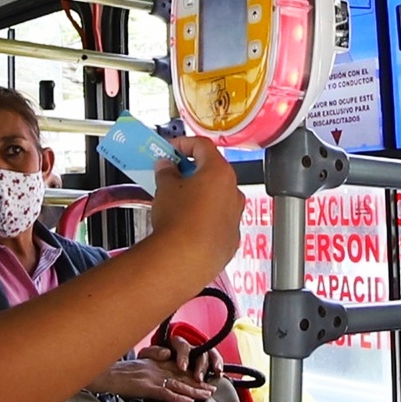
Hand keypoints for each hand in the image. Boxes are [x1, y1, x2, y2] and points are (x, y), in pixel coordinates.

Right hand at [86, 357, 215, 401]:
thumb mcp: (136, 361)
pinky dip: (176, 397)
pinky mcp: (145, 386)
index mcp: (153, 362)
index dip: (192, 373)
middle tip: (212, 389)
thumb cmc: (115, 370)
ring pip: (177, 384)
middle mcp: (155, 368)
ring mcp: (150, 377)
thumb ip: (152, 358)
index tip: (205, 379)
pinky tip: (187, 401)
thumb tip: (167, 354)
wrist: (102, 373)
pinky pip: (164, 393)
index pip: (177, 368)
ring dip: (193, 390)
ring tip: (206, 395)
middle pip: (181, 376)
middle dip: (198, 383)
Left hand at [138, 337, 223, 382]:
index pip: (182, 345)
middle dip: (200, 365)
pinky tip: (220, 373)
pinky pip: (216, 359)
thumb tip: (166, 353)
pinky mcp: (206, 361)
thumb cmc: (154, 360)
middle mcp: (190, 346)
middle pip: (199, 351)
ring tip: (215, 374)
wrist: (160, 361)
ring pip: (209, 354)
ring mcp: (199, 352)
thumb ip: (151, 353)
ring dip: (212, 364)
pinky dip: (219, 365)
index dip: (183, 356)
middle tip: (198, 378)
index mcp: (175, 342)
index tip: (182, 368)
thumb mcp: (147, 356)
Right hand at [150, 136, 244, 285]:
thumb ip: (166, 172)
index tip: (171, 148)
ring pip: (217, 196)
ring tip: (176, 198)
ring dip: (199, 193)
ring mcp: (235, 215)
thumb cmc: (179, 220)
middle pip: (213, 171)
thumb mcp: (165, 187)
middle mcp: (233, 191)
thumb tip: (166, 168)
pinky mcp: (231, 236)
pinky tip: (185, 222)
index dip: (183, 143)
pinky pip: (218, 218)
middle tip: (171, 172)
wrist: (186, 257)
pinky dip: (203, 215)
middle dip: (191, 169)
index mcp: (219, 172)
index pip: (203, 146)